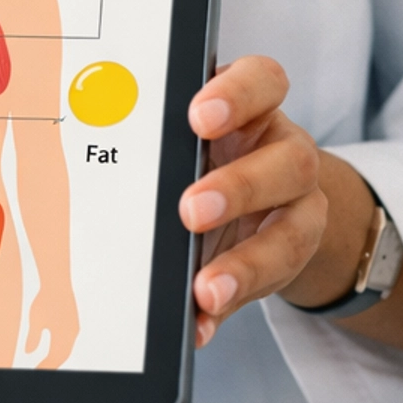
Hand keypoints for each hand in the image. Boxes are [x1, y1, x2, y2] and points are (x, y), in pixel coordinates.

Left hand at [25, 280, 79, 369]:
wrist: (57, 282)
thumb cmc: (45, 300)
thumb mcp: (35, 320)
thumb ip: (33, 338)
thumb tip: (29, 352)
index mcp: (63, 337)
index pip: (53, 359)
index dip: (45, 367)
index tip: (36, 372)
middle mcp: (72, 335)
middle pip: (62, 356)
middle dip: (52, 364)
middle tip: (41, 371)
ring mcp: (74, 328)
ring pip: (67, 349)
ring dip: (57, 357)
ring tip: (47, 363)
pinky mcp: (73, 322)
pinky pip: (69, 341)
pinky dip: (61, 348)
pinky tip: (55, 348)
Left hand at [180, 55, 325, 347]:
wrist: (262, 201)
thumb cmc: (209, 157)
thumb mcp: (192, 141)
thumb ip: (164, 151)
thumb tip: (103, 179)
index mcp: (254, 108)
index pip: (264, 81)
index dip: (238, 94)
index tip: (198, 117)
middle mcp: (285, 153)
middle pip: (290, 160)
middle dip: (240, 187)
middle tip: (191, 211)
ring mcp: (299, 205)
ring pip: (298, 227)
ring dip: (248, 262)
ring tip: (205, 288)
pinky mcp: (294, 254)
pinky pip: (276, 284)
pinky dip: (235, 303)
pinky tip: (202, 322)